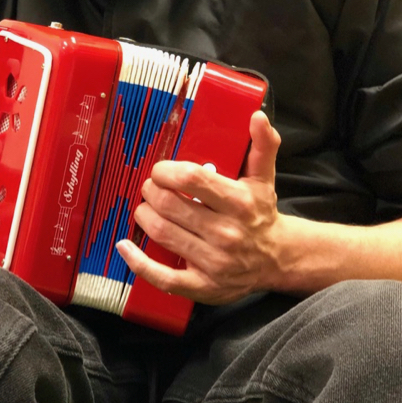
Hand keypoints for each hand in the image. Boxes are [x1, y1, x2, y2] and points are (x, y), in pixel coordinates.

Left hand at [116, 110, 284, 304]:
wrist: (277, 258)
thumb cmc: (261, 213)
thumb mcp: (265, 178)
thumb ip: (263, 145)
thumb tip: (257, 116)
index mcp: (239, 203)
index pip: (191, 179)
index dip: (166, 171)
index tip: (160, 170)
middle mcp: (226, 233)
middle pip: (170, 205)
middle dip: (151, 192)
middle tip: (149, 188)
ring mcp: (213, 262)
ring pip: (162, 233)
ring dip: (143, 216)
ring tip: (145, 207)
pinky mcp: (203, 286)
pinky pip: (162, 277)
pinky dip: (137, 262)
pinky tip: (124, 246)